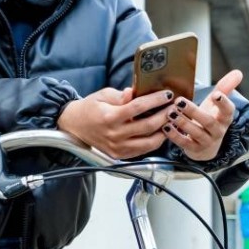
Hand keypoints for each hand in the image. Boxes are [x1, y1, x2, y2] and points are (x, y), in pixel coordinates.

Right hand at [60, 87, 174, 159]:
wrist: (74, 126)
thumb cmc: (90, 108)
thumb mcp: (103, 95)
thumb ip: (121, 95)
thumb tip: (136, 92)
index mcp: (110, 117)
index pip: (138, 107)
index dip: (155, 100)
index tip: (167, 95)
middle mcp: (115, 135)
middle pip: (148, 126)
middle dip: (165, 115)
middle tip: (174, 107)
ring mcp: (118, 148)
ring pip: (149, 143)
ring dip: (164, 132)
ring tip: (171, 120)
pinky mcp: (119, 156)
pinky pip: (143, 151)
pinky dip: (154, 142)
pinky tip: (161, 132)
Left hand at [165, 70, 242, 160]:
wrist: (206, 145)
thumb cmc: (210, 118)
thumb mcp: (216, 104)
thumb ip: (225, 87)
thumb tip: (238, 72)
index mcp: (224, 118)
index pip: (228, 111)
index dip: (223, 103)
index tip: (215, 94)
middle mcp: (217, 131)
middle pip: (208, 121)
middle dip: (193, 111)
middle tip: (179, 101)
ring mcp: (206, 141)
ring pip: (196, 132)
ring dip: (182, 122)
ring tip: (170, 112)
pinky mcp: (195, 150)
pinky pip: (185, 143)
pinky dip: (175, 135)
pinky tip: (166, 126)